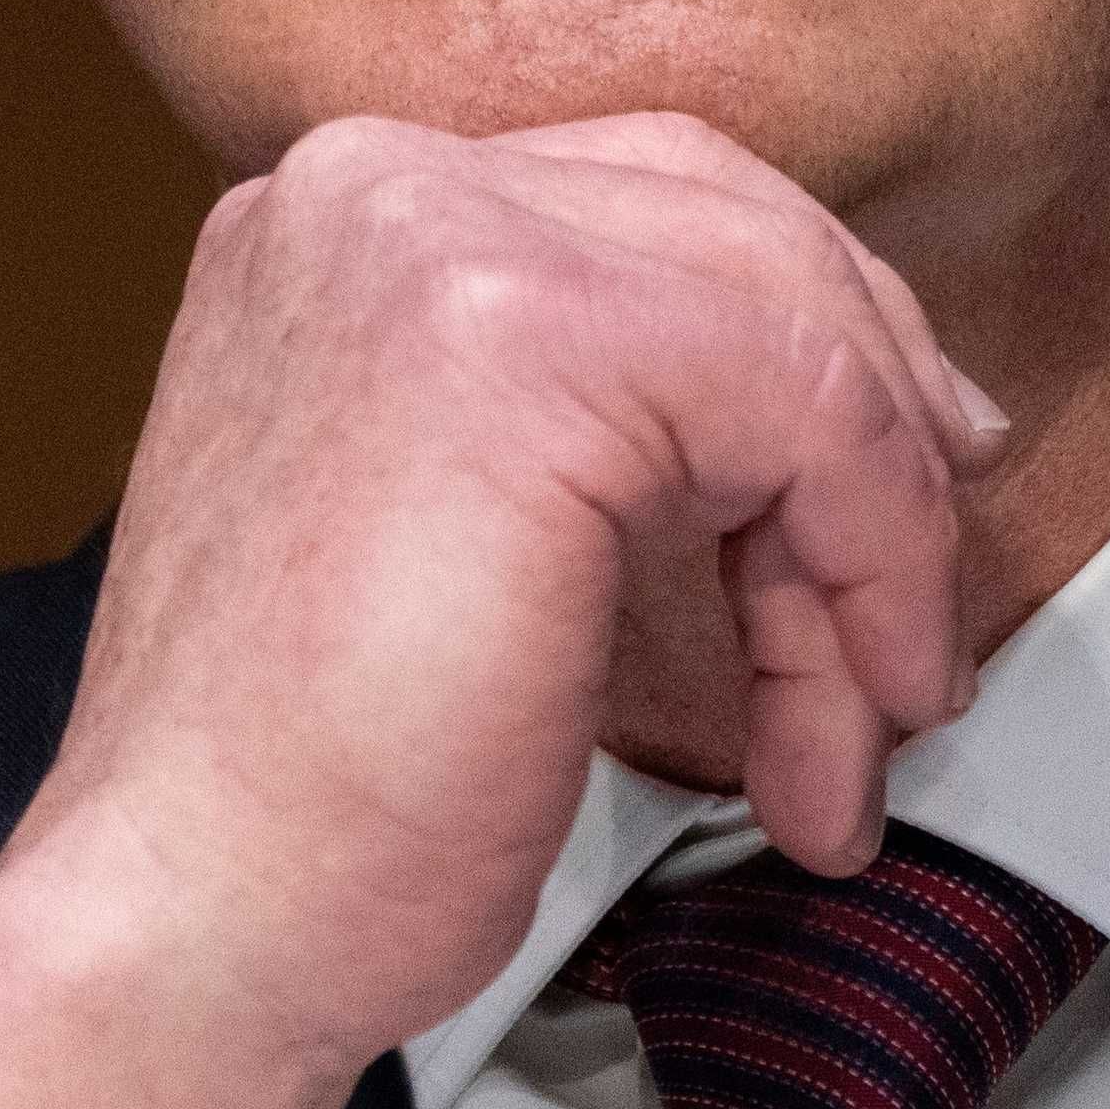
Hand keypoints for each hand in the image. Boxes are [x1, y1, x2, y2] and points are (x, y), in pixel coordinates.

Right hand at [0, 110, 1003, 1108]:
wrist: (194, 922)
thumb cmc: (310, 788)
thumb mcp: (456, 522)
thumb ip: (595, 418)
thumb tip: (846, 399)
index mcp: (340, 217)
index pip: (653, 199)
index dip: (813, 338)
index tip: (905, 479)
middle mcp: (373, 185)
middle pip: (739, 229)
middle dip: (873, 423)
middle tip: (915, 606)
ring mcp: (438, 239)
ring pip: (795, 323)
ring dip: (875, 542)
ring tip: (859, 725)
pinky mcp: (526, 338)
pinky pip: (811, 407)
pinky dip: (869, 565)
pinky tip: (840, 717)